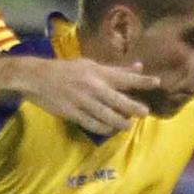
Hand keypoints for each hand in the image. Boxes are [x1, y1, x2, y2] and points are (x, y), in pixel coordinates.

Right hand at [12, 55, 157, 133]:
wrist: (36, 78)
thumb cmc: (66, 70)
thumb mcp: (90, 64)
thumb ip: (115, 70)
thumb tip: (139, 67)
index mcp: (97, 72)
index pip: (123, 77)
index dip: (141, 80)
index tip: (157, 82)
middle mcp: (92, 86)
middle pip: (118, 100)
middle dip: (133, 108)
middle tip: (145, 113)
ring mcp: (82, 101)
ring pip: (106, 115)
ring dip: (120, 122)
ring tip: (128, 125)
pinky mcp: (72, 113)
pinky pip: (92, 124)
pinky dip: (103, 128)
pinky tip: (110, 129)